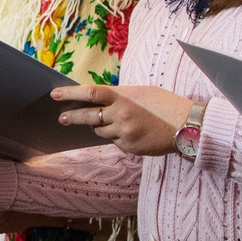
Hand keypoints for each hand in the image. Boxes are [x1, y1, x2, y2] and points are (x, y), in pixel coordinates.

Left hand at [53, 84, 187, 156]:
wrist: (187, 126)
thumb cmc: (165, 105)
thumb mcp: (142, 93)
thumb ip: (120, 96)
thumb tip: (100, 99)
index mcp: (123, 98)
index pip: (90, 93)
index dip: (70, 94)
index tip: (55, 94)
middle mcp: (120, 115)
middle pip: (88, 116)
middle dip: (72, 117)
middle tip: (62, 118)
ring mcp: (124, 133)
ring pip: (100, 131)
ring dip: (100, 126)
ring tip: (114, 121)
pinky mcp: (128, 147)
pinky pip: (115, 141)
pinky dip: (118, 136)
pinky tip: (133, 131)